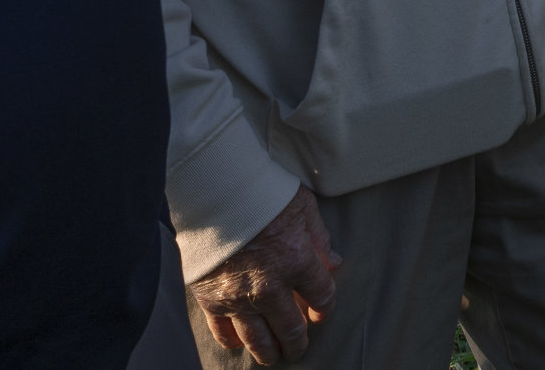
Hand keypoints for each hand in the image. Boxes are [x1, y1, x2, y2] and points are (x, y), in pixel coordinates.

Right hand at [191, 186, 339, 363]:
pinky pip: (224, 332)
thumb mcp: (302, 206)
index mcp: (297, 260)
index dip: (324, 309)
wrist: (212, 191)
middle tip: (299, 349)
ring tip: (274, 356)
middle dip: (298, 342)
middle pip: (291, 328)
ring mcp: (239, 296)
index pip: (321, 296)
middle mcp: (269, 286)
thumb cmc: (261, 192)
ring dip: (269, 352)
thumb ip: (319, 238)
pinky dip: (234, 342)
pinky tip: (241, 343)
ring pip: (258, 339)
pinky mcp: (211, 299)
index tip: (321, 313)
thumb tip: (333, 262)